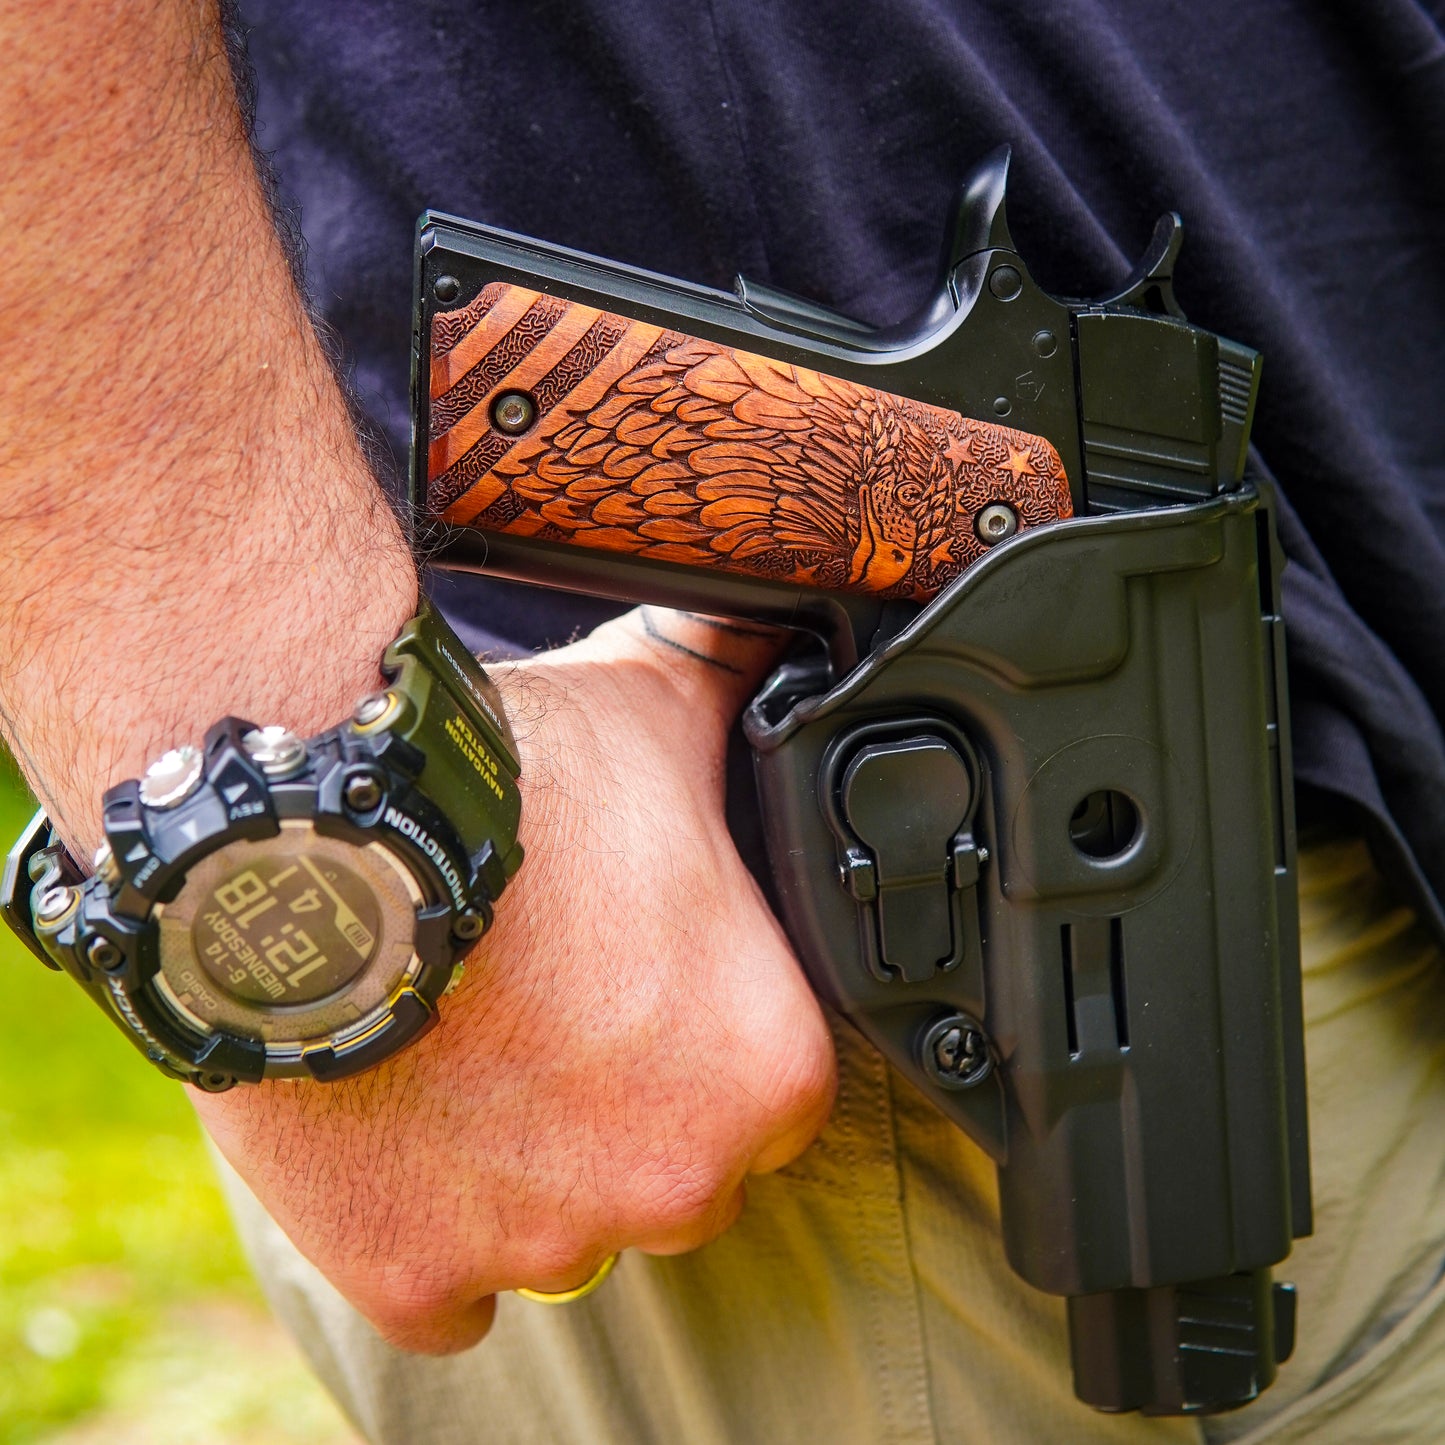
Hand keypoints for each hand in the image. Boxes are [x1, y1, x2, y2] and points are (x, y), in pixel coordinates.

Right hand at [192, 607, 835, 1352]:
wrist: (314, 835)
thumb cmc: (505, 783)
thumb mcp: (660, 711)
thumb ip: (747, 686)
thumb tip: (798, 625)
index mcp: (767, 1067)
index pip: (772, 1097)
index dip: (705, 1042)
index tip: (648, 999)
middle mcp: (679, 1177)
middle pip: (674, 1173)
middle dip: (625, 1115)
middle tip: (552, 1019)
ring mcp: (544, 1242)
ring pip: (562, 1236)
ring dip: (523, 1171)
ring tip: (464, 1054)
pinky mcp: (415, 1274)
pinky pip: (450, 1296)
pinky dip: (429, 1234)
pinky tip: (407, 1135)